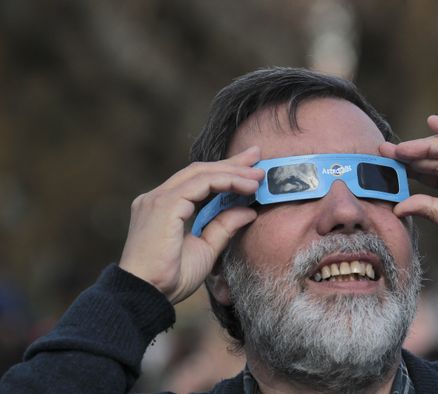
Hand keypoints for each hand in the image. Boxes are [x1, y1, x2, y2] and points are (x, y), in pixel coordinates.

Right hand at [118, 146, 264, 303]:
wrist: (147, 295)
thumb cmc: (170, 279)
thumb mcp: (206, 249)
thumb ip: (223, 227)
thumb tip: (249, 211)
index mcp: (163, 207)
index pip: (197, 180)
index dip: (225, 172)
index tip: (250, 170)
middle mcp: (156, 198)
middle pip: (199, 171)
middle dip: (231, 163)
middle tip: (257, 157)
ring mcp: (158, 199)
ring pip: (201, 173)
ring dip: (233, 172)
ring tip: (258, 176)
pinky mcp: (164, 204)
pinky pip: (201, 184)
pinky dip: (226, 181)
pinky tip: (246, 187)